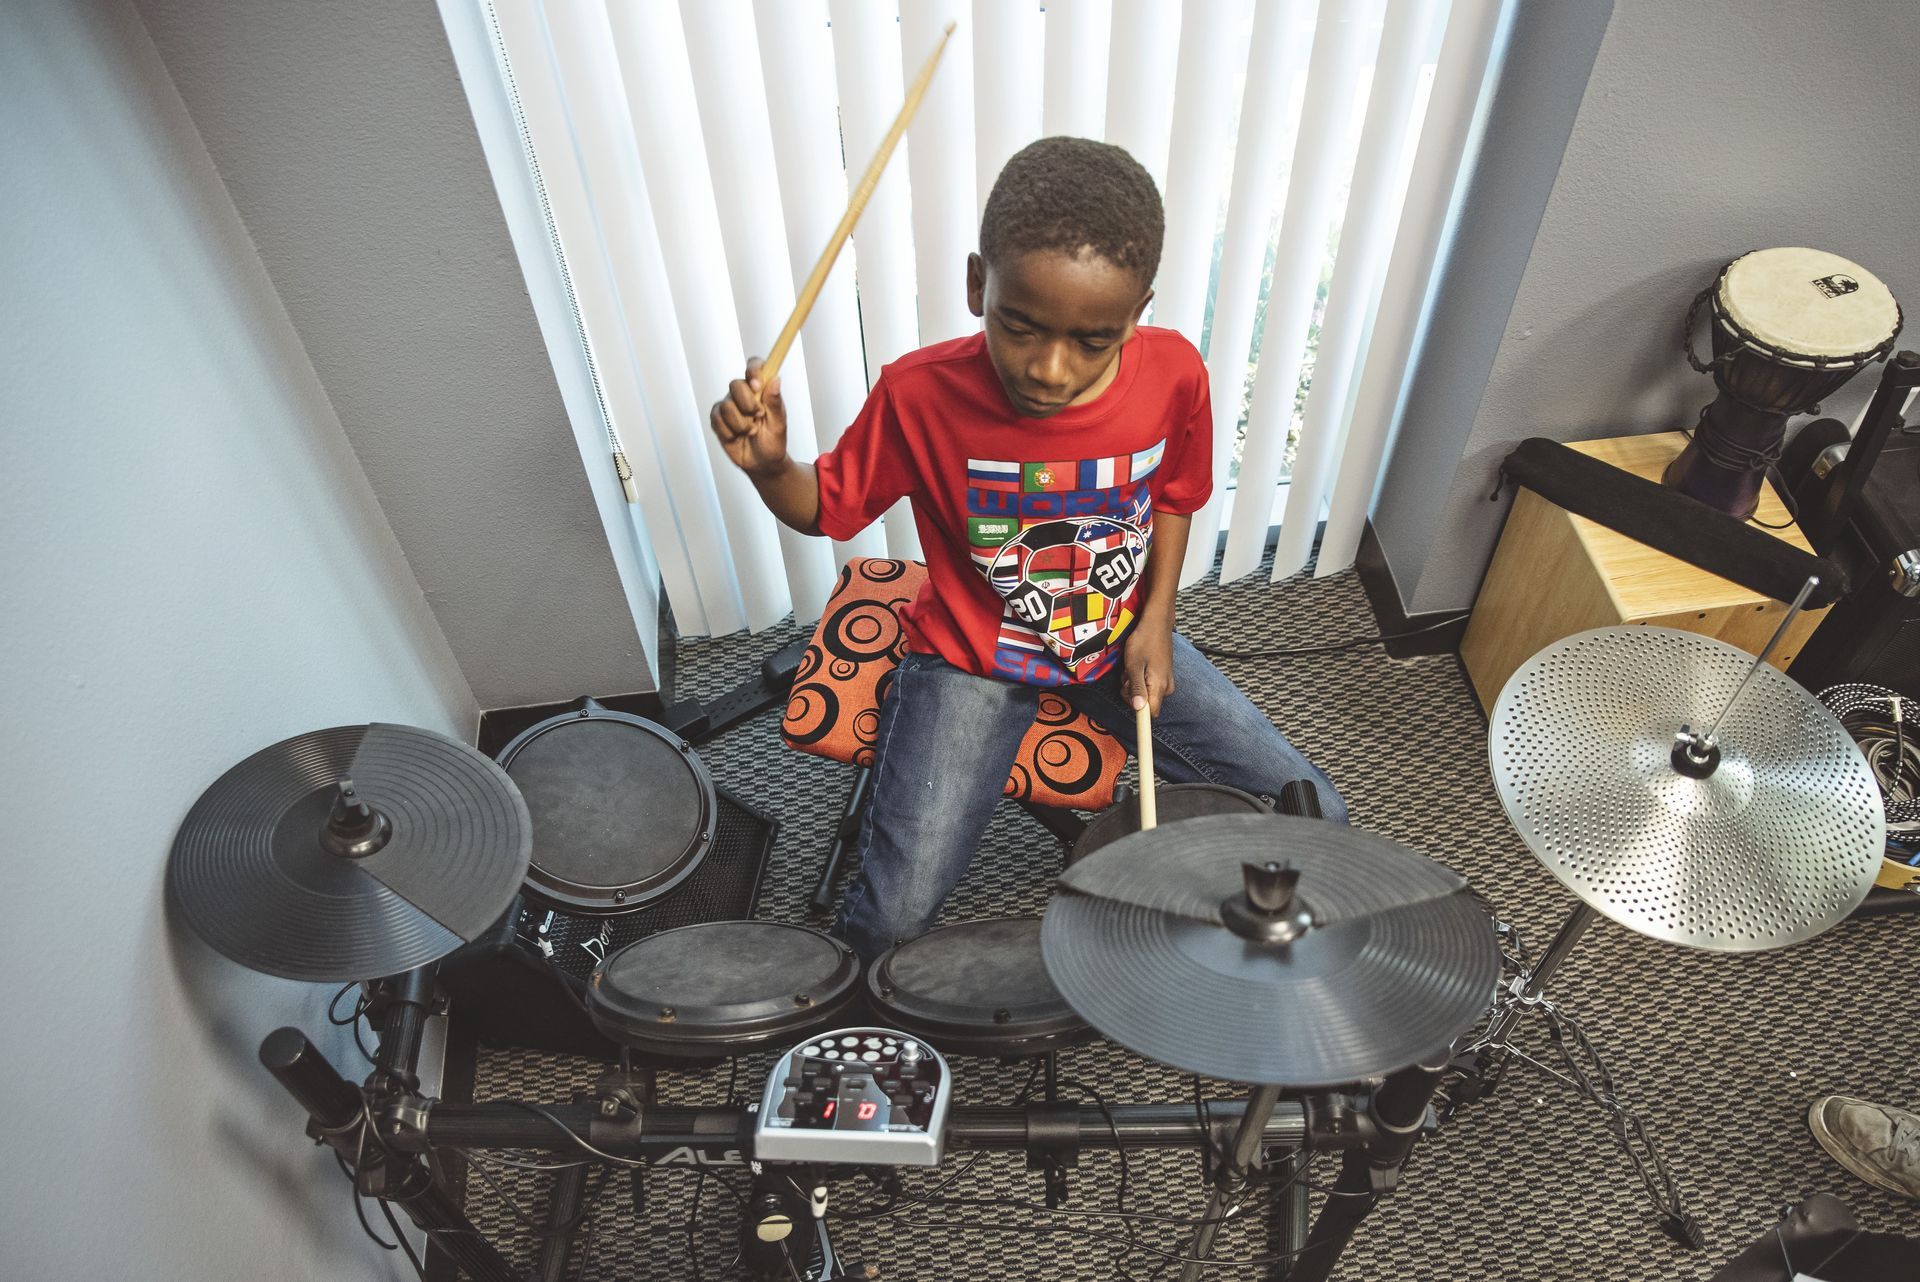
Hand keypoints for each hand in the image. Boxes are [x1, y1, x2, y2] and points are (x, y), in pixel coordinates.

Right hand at [709, 357, 788, 476]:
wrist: (761, 463)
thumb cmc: (773, 441)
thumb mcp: (779, 424)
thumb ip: (775, 403)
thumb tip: (775, 380)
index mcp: (761, 390)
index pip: (754, 366)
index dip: (753, 370)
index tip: (757, 385)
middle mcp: (743, 393)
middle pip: (735, 384)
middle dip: (746, 403)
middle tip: (758, 417)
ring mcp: (729, 405)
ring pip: (727, 405)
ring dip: (741, 423)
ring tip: (750, 432)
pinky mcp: (718, 418)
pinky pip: (717, 419)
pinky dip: (729, 431)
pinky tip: (737, 436)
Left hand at [1121, 616, 1174, 716]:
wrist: (1156, 624)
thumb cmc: (1144, 641)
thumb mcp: (1134, 665)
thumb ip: (1136, 688)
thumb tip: (1138, 708)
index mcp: (1159, 686)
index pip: (1151, 715)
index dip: (1141, 720)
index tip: (1135, 723)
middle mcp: (1166, 688)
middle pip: (1144, 705)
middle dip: (1131, 694)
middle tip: (1127, 675)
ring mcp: (1166, 682)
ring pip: (1145, 695)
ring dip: (1133, 685)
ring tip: (1132, 667)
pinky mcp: (1163, 677)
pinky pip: (1148, 686)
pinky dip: (1139, 679)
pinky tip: (1138, 666)